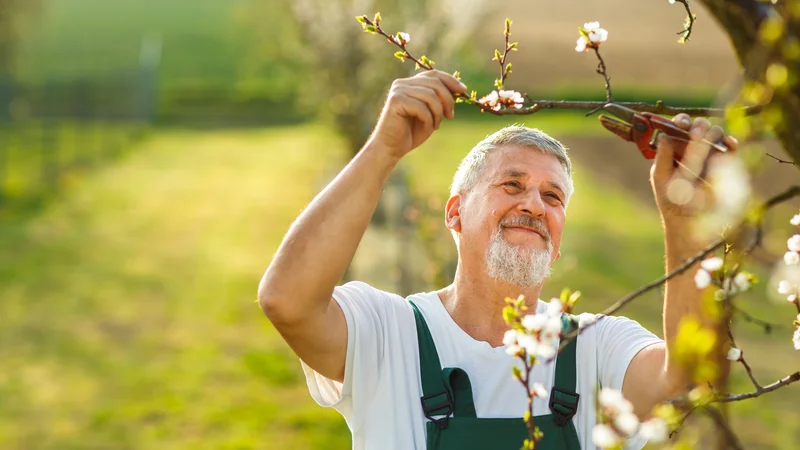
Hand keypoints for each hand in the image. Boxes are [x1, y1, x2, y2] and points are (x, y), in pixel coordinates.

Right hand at [366, 70, 466, 159]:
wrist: (391, 148)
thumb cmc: (410, 133)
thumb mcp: (430, 113)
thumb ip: (439, 99)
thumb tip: (458, 87)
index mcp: (409, 83)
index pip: (433, 74)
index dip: (450, 80)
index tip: (463, 90)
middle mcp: (401, 84)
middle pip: (435, 83)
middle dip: (448, 100)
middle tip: (450, 116)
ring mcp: (397, 91)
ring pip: (430, 96)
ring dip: (438, 113)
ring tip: (436, 125)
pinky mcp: (395, 101)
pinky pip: (422, 108)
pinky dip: (429, 120)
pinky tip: (428, 128)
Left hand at [650, 114, 739, 229]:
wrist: (689, 221)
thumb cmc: (670, 199)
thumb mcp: (661, 178)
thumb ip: (662, 157)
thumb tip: (664, 135)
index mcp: (675, 149)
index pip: (679, 127)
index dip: (681, 121)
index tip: (682, 124)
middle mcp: (693, 148)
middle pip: (699, 126)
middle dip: (698, 125)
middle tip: (695, 131)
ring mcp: (710, 155)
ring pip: (715, 133)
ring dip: (713, 132)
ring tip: (708, 139)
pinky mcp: (724, 165)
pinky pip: (730, 148)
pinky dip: (730, 143)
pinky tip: (727, 144)